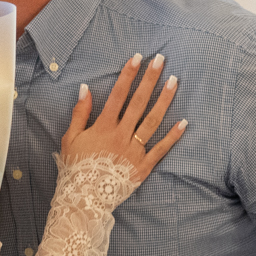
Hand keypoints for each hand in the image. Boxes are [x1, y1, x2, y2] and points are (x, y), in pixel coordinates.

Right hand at [59, 52, 186, 184]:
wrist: (83, 197)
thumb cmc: (75, 167)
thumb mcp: (70, 138)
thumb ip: (79, 113)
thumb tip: (86, 88)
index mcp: (103, 127)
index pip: (118, 95)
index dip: (128, 75)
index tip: (137, 58)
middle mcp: (121, 135)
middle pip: (138, 102)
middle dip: (149, 80)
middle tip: (161, 60)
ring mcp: (134, 150)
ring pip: (152, 121)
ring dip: (164, 100)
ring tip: (174, 82)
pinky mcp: (143, 166)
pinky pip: (160, 150)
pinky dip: (173, 137)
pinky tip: (184, 122)